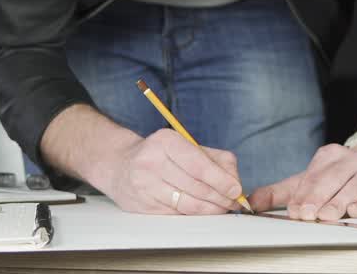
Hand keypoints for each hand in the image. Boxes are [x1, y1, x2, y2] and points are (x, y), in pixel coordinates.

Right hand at [95, 129, 245, 214]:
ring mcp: (144, 185)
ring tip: (223, 208)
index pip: (198, 165)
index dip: (221, 180)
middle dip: (220, 197)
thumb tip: (234, 181)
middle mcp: (151, 162)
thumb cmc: (161, 154)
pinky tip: (203, 211)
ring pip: (186, 204)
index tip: (236, 190)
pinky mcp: (141, 206)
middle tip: (234, 202)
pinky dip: (194, 215)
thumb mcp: (185, 145)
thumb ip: (214, 159)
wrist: (120, 164)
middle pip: (195, 186)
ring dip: (210, 209)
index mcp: (166, 141)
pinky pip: (176, 214)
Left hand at [248, 144, 356, 220]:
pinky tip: (355, 211)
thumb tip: (251, 203)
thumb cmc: (338, 180)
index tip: (294, 210)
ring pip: (354, 188)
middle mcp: (352, 160)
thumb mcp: (308, 181)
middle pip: (333, 179)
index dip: (303, 194)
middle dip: (319, 198)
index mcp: (330, 155)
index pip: (314, 175)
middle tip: (308, 214)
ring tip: (328, 215)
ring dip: (339, 203)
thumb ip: (279, 192)